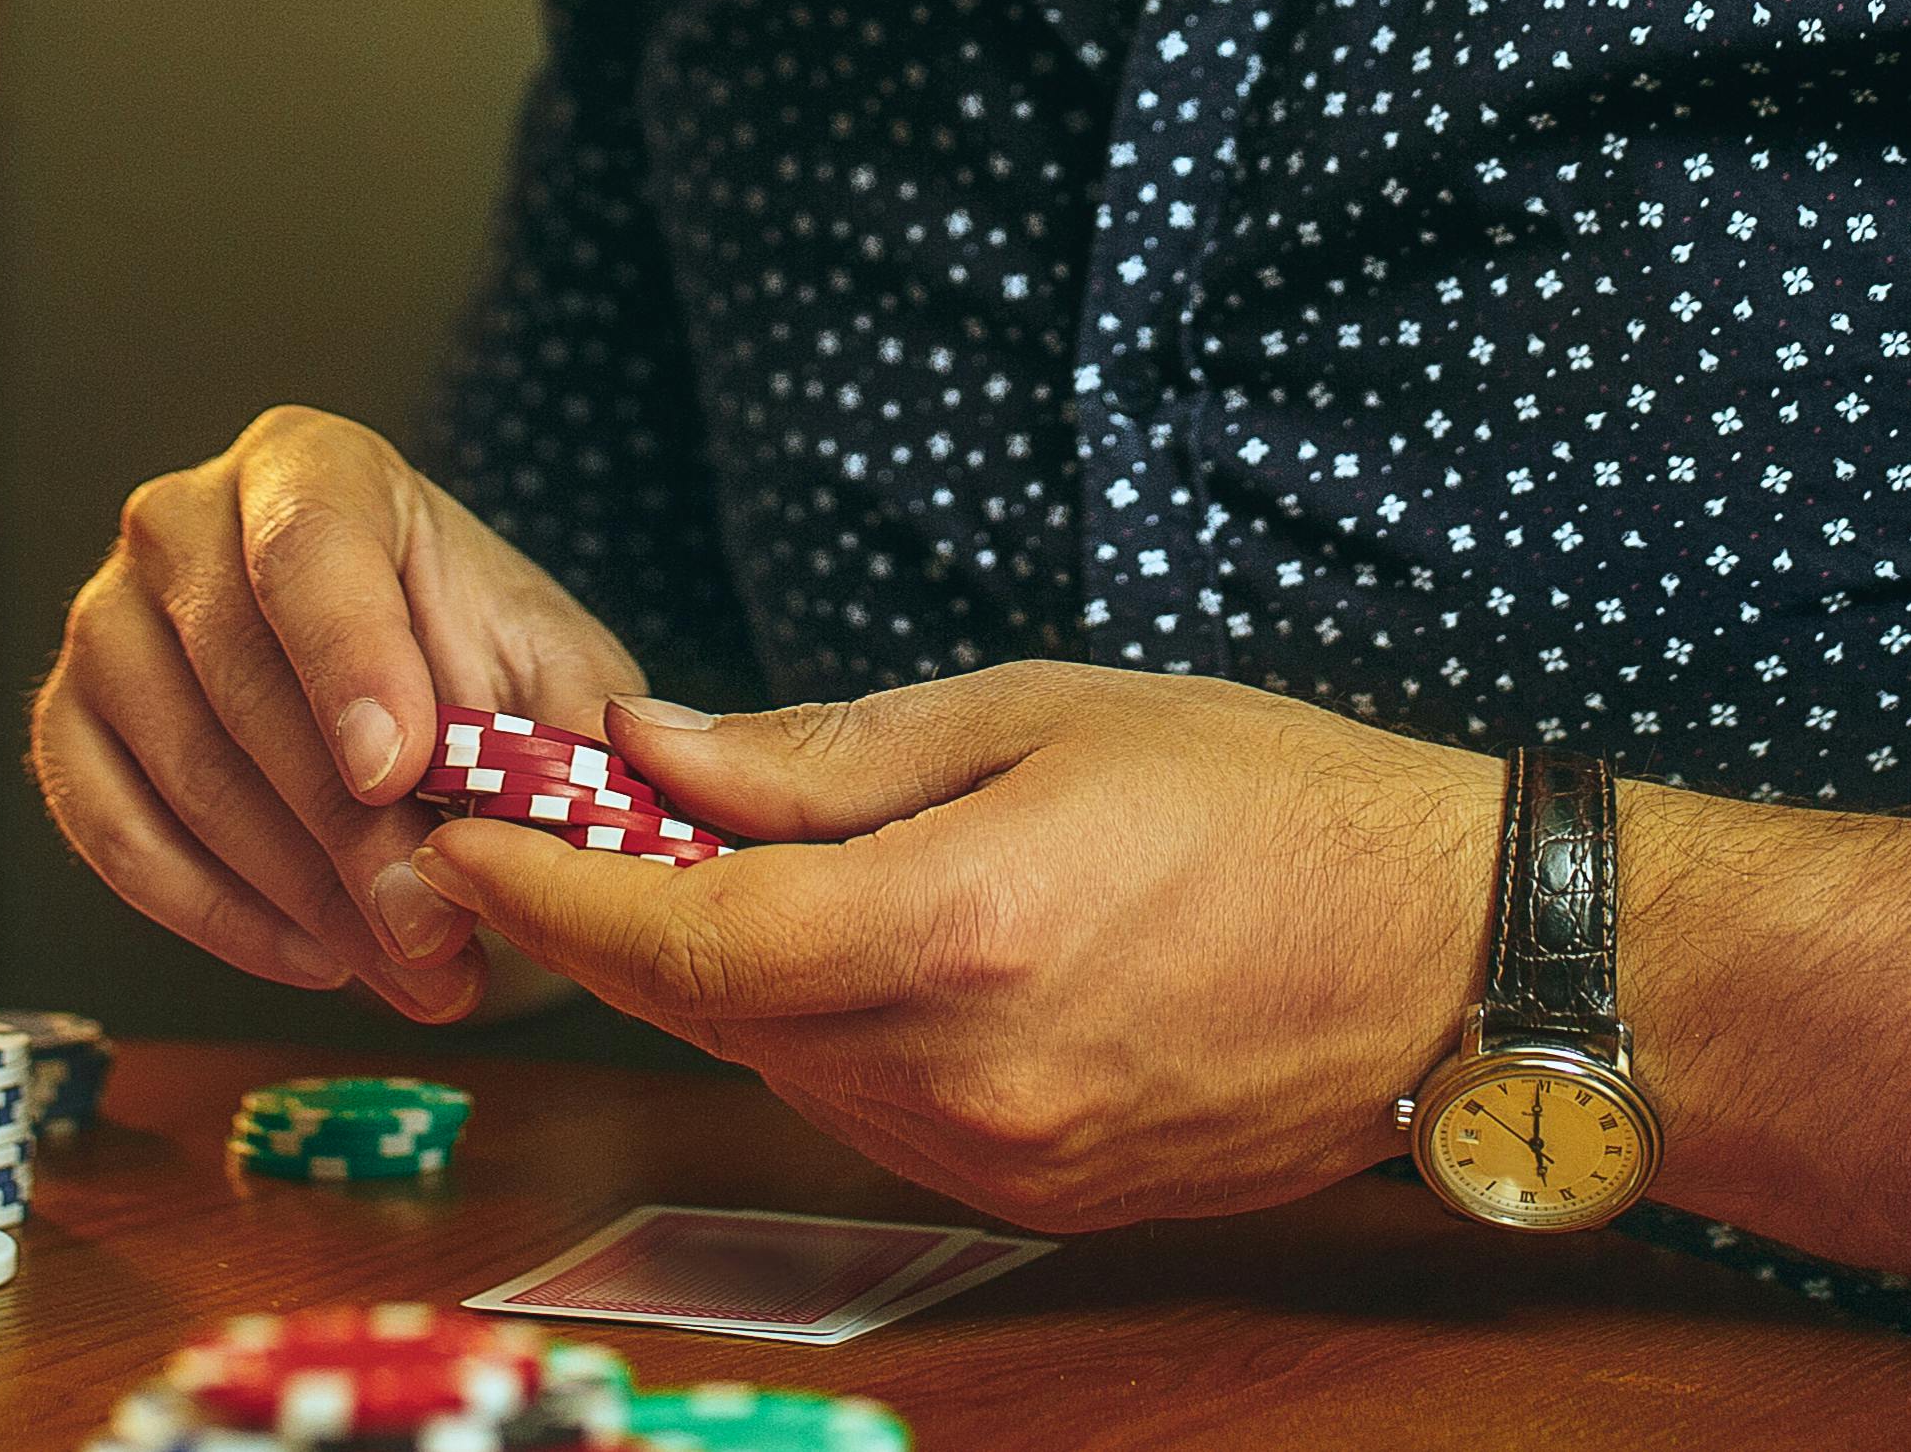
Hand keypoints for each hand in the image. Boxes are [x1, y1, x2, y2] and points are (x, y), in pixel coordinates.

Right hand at [31, 406, 642, 1018]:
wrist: (384, 681)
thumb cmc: (465, 650)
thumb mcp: (547, 663)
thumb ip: (573, 718)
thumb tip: (596, 788)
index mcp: (309, 465)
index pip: (309, 546)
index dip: (350, 660)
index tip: (397, 771)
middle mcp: (180, 522)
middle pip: (246, 682)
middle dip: (348, 830)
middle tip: (433, 930)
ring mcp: (105, 623)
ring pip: (186, 772)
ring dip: (304, 896)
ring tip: (410, 970)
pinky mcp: (66, 725)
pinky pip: (114, 836)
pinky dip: (217, 915)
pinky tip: (316, 956)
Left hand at [403, 663, 1492, 1229]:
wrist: (1452, 959)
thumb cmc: (1270, 802)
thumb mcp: (1040, 714)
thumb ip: (827, 754)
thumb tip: (655, 751)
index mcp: (947, 933)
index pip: (677, 935)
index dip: (549, 886)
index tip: (458, 835)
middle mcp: (954, 1077)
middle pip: (711, 1011)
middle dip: (622, 920)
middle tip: (556, 824)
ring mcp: (994, 1159)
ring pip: (784, 1069)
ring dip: (728, 978)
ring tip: (721, 869)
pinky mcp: (1032, 1197)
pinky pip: (871, 1112)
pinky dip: (828, 1032)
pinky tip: (861, 950)